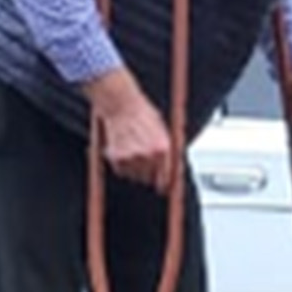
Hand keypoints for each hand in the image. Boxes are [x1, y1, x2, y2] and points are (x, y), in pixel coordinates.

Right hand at [85, 68, 173, 192]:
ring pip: (135, 177)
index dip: (166, 184)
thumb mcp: (162, 129)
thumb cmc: (142, 113)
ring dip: (135, 170)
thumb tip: (173, 166)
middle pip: (150, 179)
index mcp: (163, 148)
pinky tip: (124, 151)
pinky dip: (122, 166)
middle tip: (144, 163)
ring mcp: (132, 157)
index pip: (168, 176)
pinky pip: (121, 171)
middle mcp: (149, 155)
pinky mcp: (117, 158)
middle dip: (149, 175)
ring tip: (133, 152)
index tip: (164, 188)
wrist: (121, 104)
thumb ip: (168, 149)